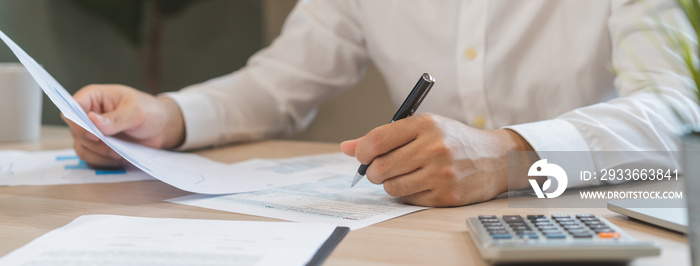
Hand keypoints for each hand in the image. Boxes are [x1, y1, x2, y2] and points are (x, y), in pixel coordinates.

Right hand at [61, 84, 184, 167]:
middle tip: (113, 147)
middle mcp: (88, 114)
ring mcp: (92, 132)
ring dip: (99, 154)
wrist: (162, 128)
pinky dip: (103, 162)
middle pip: (75, 131)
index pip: (71, 108)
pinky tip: (119, 159)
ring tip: (119, 153)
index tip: (94, 134)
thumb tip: (92, 120)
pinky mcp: (98, 147)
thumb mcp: (136, 112)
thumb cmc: (150, 111)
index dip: (77, 123)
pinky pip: (91, 158)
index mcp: (94, 97)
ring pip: (81, 147)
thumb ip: (116, 118)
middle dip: (94, 143)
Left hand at [340, 113, 535, 206]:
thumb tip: (346, 147)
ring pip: (391, 187)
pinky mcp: (446, 196)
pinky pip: (408, 199)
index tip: (362, 155)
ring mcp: (441, 173)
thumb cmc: (452, 139)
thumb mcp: (422, 127)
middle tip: (379, 169)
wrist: (495, 158)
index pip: (377, 140)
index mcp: (425, 124)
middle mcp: (434, 147)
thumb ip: (383, 136)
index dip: (362, 151)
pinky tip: (420, 183)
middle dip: (373, 171)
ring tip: (402, 175)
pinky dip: (408, 193)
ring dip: (390, 183)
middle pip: (380, 168)